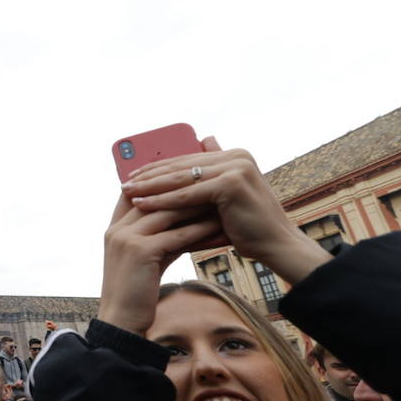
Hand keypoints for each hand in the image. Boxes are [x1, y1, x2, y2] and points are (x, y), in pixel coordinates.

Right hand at [99, 192, 223, 333]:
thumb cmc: (135, 294)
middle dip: (187, 192)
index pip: (140, 194)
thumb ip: (158, 237)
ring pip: (168, 213)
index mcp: (114, 228)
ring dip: (198, 207)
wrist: (121, 322)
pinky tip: (219, 228)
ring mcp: (126, 238)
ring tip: (222, 203)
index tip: (194, 181)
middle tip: (215, 188)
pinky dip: (200, 230)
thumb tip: (186, 223)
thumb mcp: (145, 259)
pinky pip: (176, 235)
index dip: (165, 185)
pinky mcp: (141, 251)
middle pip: (156, 199)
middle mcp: (117, 229)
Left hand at [121, 144, 331, 284]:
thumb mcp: (223, 197)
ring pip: (182, 178)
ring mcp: (235, 167)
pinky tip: (142, 204)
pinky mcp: (231, 183)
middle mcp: (237, 155)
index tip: (133, 174)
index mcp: (234, 155)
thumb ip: (207, 178)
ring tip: (126, 192)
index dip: (159, 167)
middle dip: (150, 175)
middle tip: (123, 182)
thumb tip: (190, 162)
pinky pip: (188, 194)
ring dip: (150, 186)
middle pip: (182, 166)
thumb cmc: (247, 226)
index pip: (188, 158)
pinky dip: (163, 200)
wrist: (276, 246)